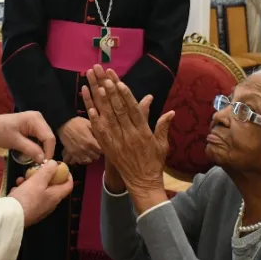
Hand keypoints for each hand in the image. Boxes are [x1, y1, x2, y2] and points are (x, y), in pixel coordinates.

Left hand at [0, 112, 55, 163]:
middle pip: (48, 138)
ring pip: (45, 139)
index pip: (49, 137)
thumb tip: (43, 159)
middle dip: (46, 151)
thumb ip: (30, 149)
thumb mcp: (14, 141)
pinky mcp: (32, 127)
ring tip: (37, 161)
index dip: (49, 151)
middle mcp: (39, 119)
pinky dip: (37, 147)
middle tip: (40, 164)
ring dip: (42, 150)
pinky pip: (39, 139)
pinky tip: (33, 154)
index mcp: (35, 119)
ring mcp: (36, 122)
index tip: (44, 165)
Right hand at [8, 160, 73, 226]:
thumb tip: (55, 164)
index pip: (69, 185)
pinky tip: (15, 188)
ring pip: (38, 191)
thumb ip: (48, 170)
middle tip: (37, 169)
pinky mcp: (29, 211)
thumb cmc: (28, 197)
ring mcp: (39, 209)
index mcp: (56, 196)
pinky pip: (29, 198)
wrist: (11, 217)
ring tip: (22, 178)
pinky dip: (24, 191)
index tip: (61, 166)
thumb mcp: (38, 180)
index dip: (67, 175)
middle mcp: (50, 204)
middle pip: (52, 187)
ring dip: (31, 182)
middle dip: (45, 176)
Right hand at [57, 117, 100, 164]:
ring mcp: (78, 153)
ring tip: (91, 152)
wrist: (64, 124)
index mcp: (91, 142)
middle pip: (96, 157)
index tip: (103, 146)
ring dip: (91, 157)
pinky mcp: (72, 154)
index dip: (103, 148)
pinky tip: (84, 154)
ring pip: (89, 161)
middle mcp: (85, 149)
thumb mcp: (90, 124)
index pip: (102, 151)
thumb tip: (104, 137)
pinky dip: (83, 159)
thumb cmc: (78, 123)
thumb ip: (97, 132)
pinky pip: (80, 161)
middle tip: (97, 148)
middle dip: (98, 153)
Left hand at [81, 65, 172, 194]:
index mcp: (143, 132)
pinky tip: (89, 108)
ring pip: (109, 118)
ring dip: (102, 101)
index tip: (120, 82)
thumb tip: (171, 112)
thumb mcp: (162, 145)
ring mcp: (118, 141)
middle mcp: (129, 135)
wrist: (143, 183)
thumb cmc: (154, 163)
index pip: (133, 109)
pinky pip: (101, 132)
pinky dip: (95, 120)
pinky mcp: (109, 148)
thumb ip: (163, 126)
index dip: (126, 95)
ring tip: (97, 85)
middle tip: (105, 76)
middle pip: (119, 109)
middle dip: (112, 91)